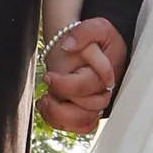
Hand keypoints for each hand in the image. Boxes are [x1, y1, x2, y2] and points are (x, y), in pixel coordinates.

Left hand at [37, 16, 125, 136]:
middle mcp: (103, 93)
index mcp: (107, 74)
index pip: (86, 87)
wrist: (99, 45)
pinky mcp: (89, 109)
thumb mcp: (97, 25)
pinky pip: (79, 126)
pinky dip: (63, 123)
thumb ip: (84, 32)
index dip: (64, 85)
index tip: (47, 76)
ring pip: (82, 123)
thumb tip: (67, 46)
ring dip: (59, 118)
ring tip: (45, 102)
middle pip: (85, 111)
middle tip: (45, 93)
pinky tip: (49, 109)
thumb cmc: (100, 38)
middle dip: (60, 104)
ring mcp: (97, 104)